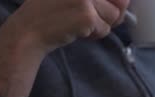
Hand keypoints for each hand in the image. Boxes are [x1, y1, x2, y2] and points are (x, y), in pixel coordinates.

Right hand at [7, 0, 128, 53]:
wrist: (29, 30)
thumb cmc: (50, 12)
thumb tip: (125, 2)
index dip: (117, 1)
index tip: (114, 5)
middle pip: (119, 2)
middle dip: (111, 14)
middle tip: (91, 18)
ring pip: (114, 16)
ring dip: (101, 24)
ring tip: (80, 23)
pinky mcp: (88, 16)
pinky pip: (105, 29)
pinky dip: (94, 34)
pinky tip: (77, 31)